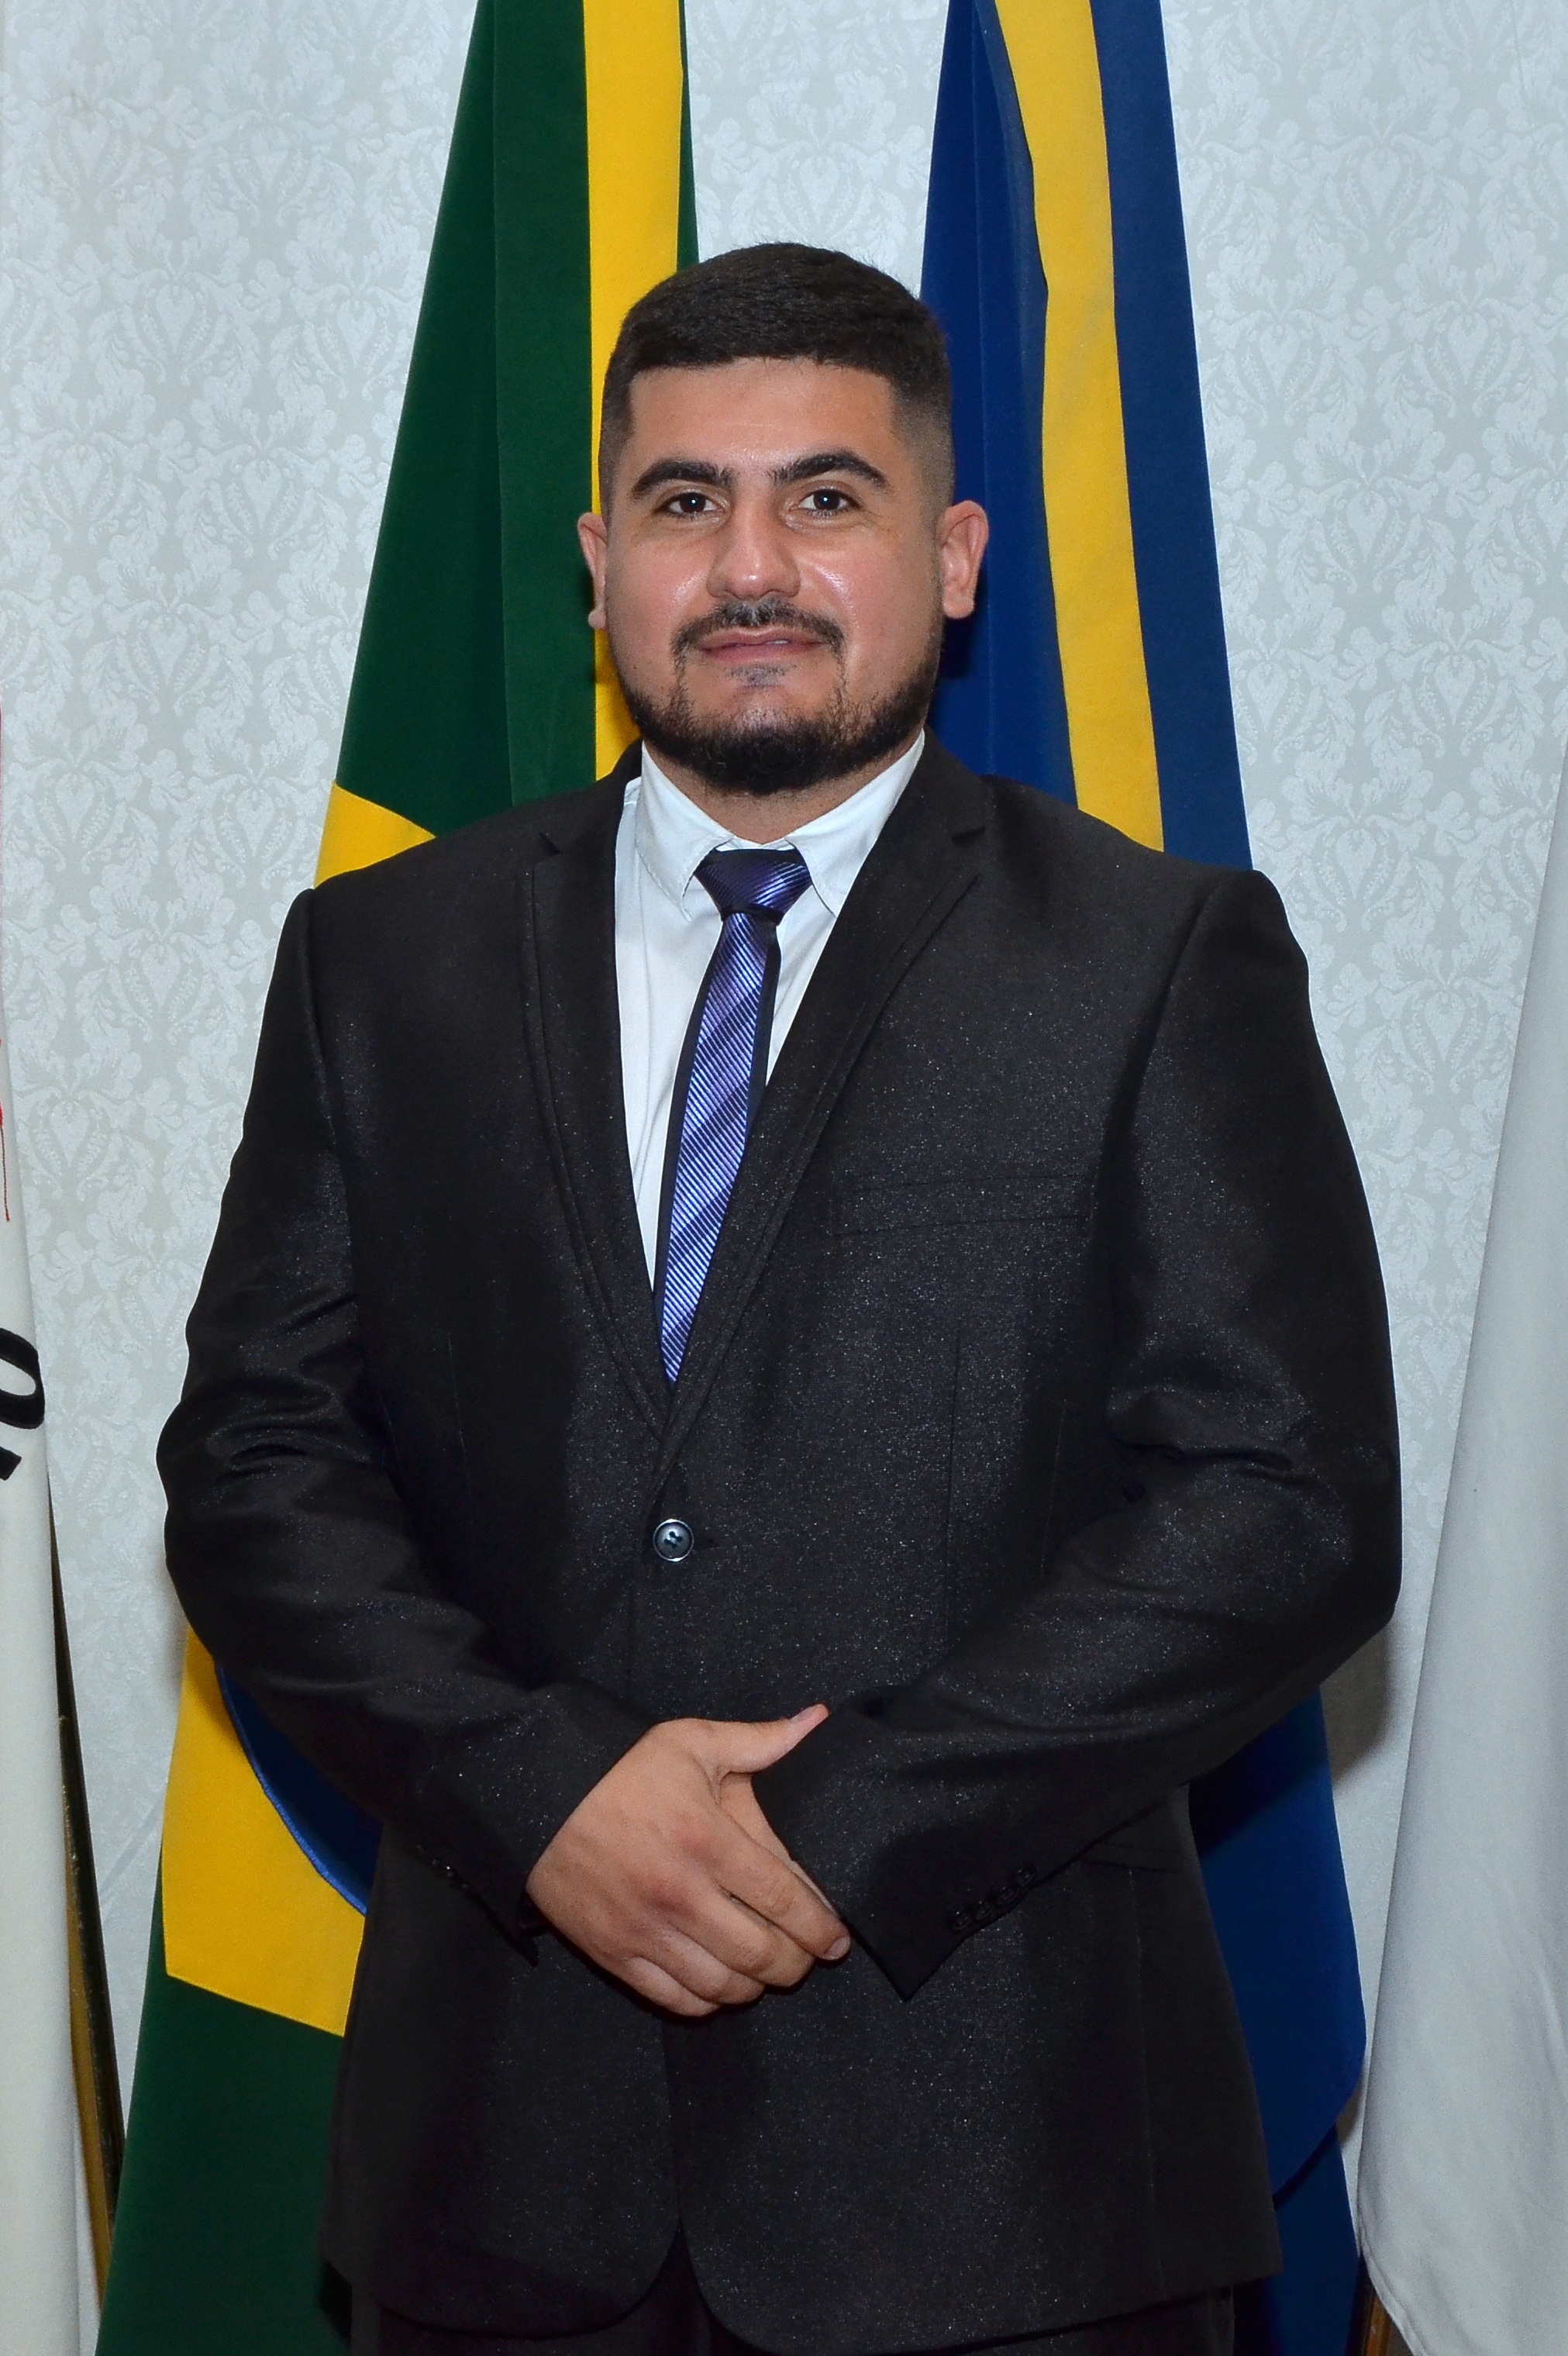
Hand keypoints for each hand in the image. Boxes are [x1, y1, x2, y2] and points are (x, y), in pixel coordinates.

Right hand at [525, 1707, 849, 2016]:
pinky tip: (720, 1984)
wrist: (537, 1792)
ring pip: (722, 1985)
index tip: (839, 1939)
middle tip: (809, 1957)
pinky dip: (707, 2001)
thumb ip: (761, 1740)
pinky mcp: (613, 1953)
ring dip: (755, 1985)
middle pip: (762, 1954)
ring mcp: (645, 1930)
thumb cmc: (622, 1766)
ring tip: (768, 1971)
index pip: (785, 1900)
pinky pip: (674, 1998)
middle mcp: (681, 1893)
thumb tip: (817, 1719)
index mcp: (708, 1840)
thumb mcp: (692, 1742)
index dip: (821, 1927)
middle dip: (798, 1964)